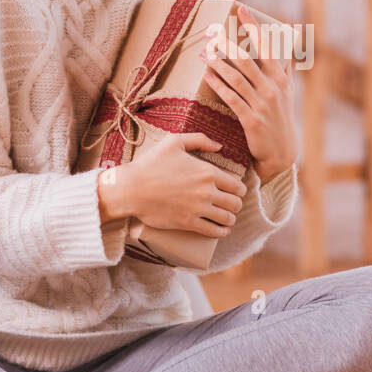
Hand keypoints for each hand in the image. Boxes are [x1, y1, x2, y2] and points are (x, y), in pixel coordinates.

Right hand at [111, 132, 246, 237]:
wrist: (131, 188)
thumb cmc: (151, 163)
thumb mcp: (174, 142)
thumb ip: (199, 139)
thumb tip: (219, 145)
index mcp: (207, 172)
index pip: (237, 185)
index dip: (240, 189)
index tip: (237, 191)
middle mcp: (207, 191)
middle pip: (235, 203)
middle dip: (236, 204)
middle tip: (232, 204)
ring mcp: (198, 209)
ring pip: (228, 218)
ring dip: (230, 218)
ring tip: (227, 217)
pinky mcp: (188, 223)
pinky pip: (213, 231)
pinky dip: (221, 232)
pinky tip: (222, 230)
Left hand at [200, 4, 297, 184]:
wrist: (281, 153)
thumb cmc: (282, 120)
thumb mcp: (288, 95)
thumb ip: (286, 72)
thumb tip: (287, 53)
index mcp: (281, 78)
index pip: (266, 46)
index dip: (253, 27)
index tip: (241, 10)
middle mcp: (273, 88)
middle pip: (246, 59)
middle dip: (227, 43)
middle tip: (212, 31)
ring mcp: (262, 103)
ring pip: (236, 77)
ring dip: (218, 62)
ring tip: (204, 51)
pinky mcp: (250, 118)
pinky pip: (231, 97)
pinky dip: (218, 83)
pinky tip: (207, 73)